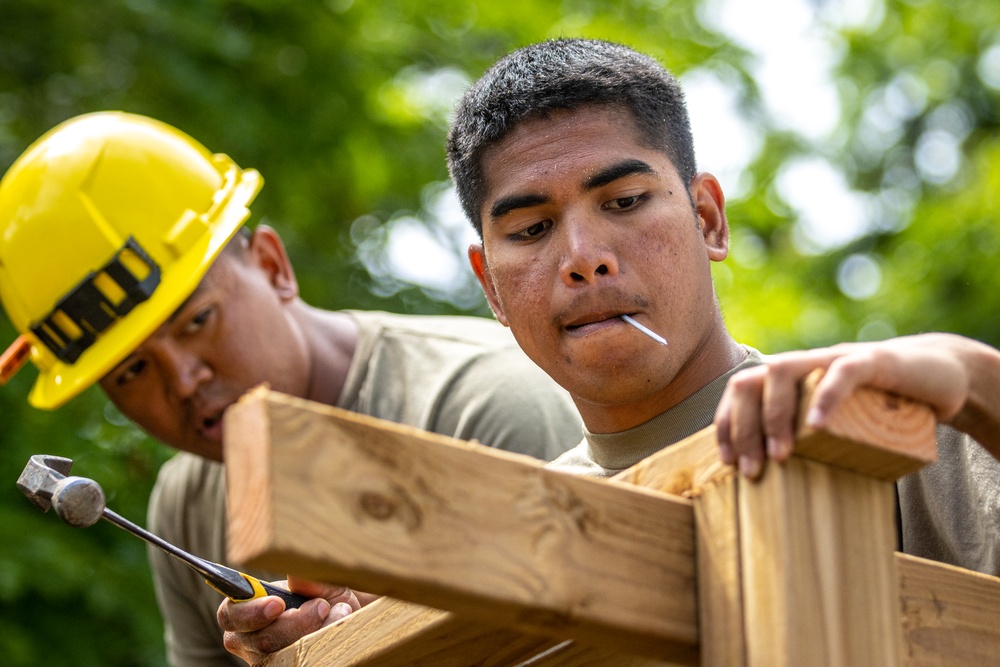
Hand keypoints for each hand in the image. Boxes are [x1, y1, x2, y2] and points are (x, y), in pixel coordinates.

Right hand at [217, 576, 361, 664]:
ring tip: (339, 612)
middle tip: (322, 606)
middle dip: (295, 623)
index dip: (250, 612)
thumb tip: (294, 577)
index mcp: (247, 611)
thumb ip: (309, 580)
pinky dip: (324, 646)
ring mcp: (268, 660)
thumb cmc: (327, 597)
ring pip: (283, 656)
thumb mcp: (322, 583)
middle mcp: (250, 640)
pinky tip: (337, 631)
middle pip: (261, 640)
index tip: (278, 604)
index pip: (230, 615)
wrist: (347, 619)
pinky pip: (302, 663)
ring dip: (315, 633)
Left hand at [714, 334, 992, 479]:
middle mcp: (802, 364)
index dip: (726, 425)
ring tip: (781, 456)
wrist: (939, 374)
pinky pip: (841, 372)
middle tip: (752, 471)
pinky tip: (818, 428)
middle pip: (748, 382)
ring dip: (774, 415)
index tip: (727, 463)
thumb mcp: (833, 427)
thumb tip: (777, 497)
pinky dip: (825, 398)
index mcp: (787, 380)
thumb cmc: (878, 408)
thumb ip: (807, 445)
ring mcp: (832, 357)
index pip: (738, 391)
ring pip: (782, 371)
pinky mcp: (872, 361)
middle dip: (742, 428)